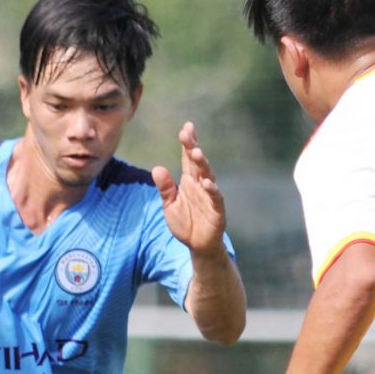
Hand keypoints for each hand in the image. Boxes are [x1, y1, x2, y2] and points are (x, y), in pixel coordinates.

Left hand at [152, 122, 225, 256]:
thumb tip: (157, 168)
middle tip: (187, 134)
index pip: (188, 159)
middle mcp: (201, 185)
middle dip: (193, 148)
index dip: (188, 144)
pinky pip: (216, 198)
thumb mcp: (170, 205)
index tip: (186, 128)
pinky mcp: (217, 210)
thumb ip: (165, 188)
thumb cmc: (185, 223)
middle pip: (197, 163)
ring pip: (208, 176)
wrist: (198, 245)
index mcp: (189, 182)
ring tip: (196, 153)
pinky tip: (207, 183)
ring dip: (203, 165)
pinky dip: (212, 191)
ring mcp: (210, 196)